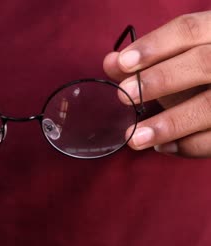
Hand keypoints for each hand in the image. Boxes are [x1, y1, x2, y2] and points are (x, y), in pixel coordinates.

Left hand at [104, 11, 210, 157]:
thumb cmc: (195, 74)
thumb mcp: (173, 63)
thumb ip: (143, 62)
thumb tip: (111, 63)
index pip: (189, 30)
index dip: (155, 45)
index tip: (123, 63)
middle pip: (203, 63)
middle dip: (160, 79)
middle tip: (123, 95)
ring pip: (209, 107)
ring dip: (169, 124)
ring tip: (135, 136)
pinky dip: (186, 145)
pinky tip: (161, 147)